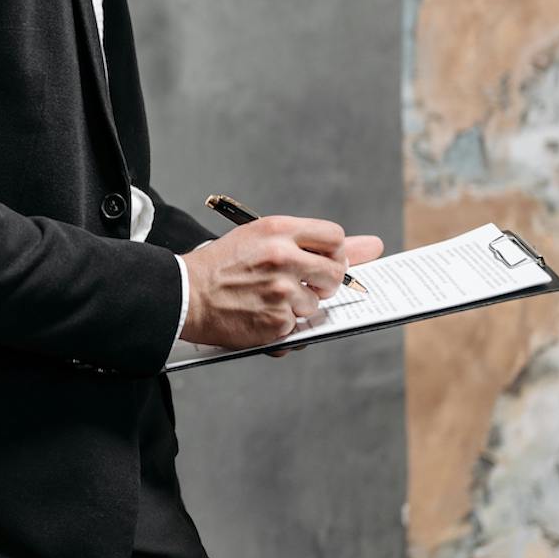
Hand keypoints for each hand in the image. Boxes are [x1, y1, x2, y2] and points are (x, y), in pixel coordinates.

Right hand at [181, 216, 383, 349]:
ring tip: (267, 300)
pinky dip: (281, 327)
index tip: (320, 261)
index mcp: (278, 230)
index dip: (333, 253)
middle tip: (299, 285)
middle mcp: (282, 257)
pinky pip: (298, 327)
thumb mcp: (262, 240)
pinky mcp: (275, 320)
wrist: (184, 295)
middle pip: (335, 272)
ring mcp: (280, 290)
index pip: (335, 237)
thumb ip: (317, 243)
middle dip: (324, 283)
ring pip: (317, 304)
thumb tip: (375, 246)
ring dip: (298, 308)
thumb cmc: (221, 266)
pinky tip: (259, 316)